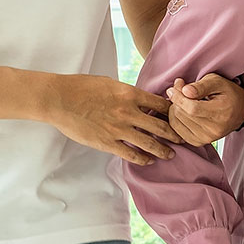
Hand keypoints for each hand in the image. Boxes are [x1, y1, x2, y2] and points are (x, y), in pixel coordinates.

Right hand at [43, 74, 180, 163]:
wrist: (59, 99)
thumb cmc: (82, 87)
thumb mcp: (110, 83)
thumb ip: (127, 92)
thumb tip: (140, 98)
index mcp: (130, 94)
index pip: (160, 104)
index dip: (173, 112)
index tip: (179, 117)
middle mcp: (128, 112)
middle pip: (161, 126)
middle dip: (175, 133)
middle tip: (184, 138)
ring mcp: (118, 129)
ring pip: (150, 143)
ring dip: (163, 150)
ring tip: (171, 154)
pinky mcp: (107, 143)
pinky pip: (131, 154)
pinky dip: (143, 159)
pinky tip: (149, 161)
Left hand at [165, 74, 243, 146]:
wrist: (240, 111)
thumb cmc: (228, 93)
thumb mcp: (217, 82)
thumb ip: (201, 85)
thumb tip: (184, 90)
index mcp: (221, 113)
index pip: (192, 108)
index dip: (179, 97)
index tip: (175, 86)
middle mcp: (214, 130)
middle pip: (183, 115)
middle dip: (176, 100)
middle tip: (179, 89)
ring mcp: (206, 138)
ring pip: (177, 122)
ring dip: (174, 108)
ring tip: (182, 99)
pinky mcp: (199, 142)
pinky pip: (177, 130)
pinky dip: (175, 118)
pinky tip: (181, 110)